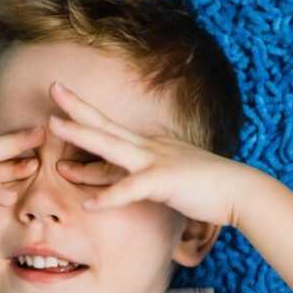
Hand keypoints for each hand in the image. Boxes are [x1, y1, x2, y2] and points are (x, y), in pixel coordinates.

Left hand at [47, 81, 250, 227]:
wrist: (239, 191)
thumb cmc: (202, 188)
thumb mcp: (161, 179)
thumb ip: (132, 180)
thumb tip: (108, 184)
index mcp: (147, 146)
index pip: (108, 131)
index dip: (83, 118)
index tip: (58, 108)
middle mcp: (147, 148)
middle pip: (104, 125)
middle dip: (76, 107)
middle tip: (53, 88)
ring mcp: (155, 161)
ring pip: (111, 145)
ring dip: (82, 135)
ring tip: (55, 126)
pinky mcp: (164, 181)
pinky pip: (131, 189)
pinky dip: (109, 196)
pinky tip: (88, 205)